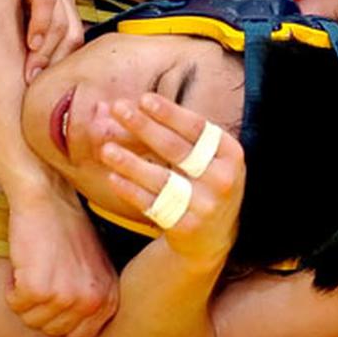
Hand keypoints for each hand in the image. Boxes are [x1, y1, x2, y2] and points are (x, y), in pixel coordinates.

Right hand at [6, 187, 118, 336]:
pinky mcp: (38, 288)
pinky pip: (14, 304)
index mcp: (109, 299)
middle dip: (41, 308)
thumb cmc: (69, 231)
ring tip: (39, 264)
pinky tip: (26, 261)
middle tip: (46, 272)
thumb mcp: (94, 269)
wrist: (50, 199)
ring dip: (26, 296)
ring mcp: (66, 296)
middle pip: (52, 331)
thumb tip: (78, 336)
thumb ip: (92, 299)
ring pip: (31, 319)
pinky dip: (12, 285)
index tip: (56, 293)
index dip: (61, 318)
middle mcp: (92, 301)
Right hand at [17, 0, 82, 83]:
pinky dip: (41, 23)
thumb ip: (21, 39)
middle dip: (55, 63)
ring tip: (30, 72)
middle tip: (35, 84)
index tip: (44, 87)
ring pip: (61, 21)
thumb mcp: (6, 16)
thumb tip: (24, 83)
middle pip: (73, 33)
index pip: (73, 36)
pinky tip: (30, 42)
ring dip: (46, 52)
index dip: (62, 63)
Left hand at [99, 94, 244, 264]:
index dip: (169, 113)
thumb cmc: (203, 182)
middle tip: (118, 109)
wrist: (213, 237)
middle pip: (177, 149)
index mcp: (230, 154)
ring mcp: (206, 205)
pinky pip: (153, 205)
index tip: (143, 99)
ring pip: (161, 180)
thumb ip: (177, 133)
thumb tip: (132, 107)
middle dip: (144, 127)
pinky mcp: (187, 227)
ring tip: (107, 148)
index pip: (197, 128)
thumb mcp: (207, 157)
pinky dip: (131, 190)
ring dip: (131, 162)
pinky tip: (113, 177)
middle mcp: (223, 179)